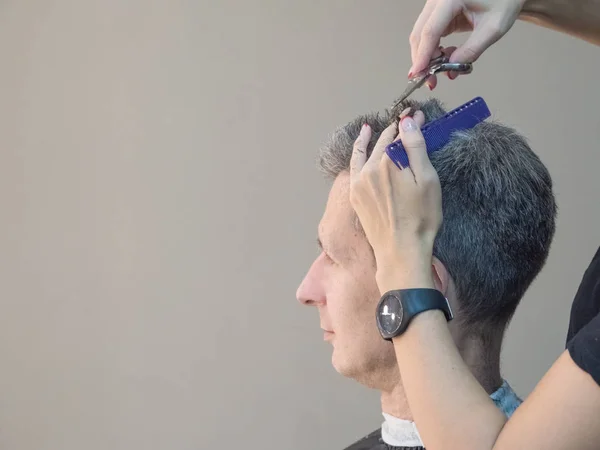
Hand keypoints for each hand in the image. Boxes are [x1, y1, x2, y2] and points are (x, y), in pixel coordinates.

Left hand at [349, 110, 441, 288]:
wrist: (401, 250)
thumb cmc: (420, 218)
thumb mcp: (426, 180)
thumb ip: (415, 147)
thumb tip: (407, 122)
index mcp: (388, 162)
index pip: (400, 135)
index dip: (411, 124)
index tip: (419, 116)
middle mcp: (369, 169)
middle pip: (383, 142)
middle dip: (394, 130)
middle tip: (405, 120)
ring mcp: (359, 182)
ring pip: (365, 153)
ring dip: (371, 139)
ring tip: (370, 127)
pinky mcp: (355, 195)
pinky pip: (354, 167)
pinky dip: (357, 154)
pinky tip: (360, 149)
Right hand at [409, 0, 524, 82]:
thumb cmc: (504, 2)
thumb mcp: (493, 28)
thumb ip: (471, 50)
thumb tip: (450, 71)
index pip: (430, 30)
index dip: (423, 55)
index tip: (419, 74)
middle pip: (420, 34)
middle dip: (422, 59)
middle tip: (430, 81)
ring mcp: (435, 5)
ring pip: (421, 35)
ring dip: (426, 56)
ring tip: (440, 70)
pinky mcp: (437, 12)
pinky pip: (428, 33)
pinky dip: (432, 49)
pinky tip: (444, 57)